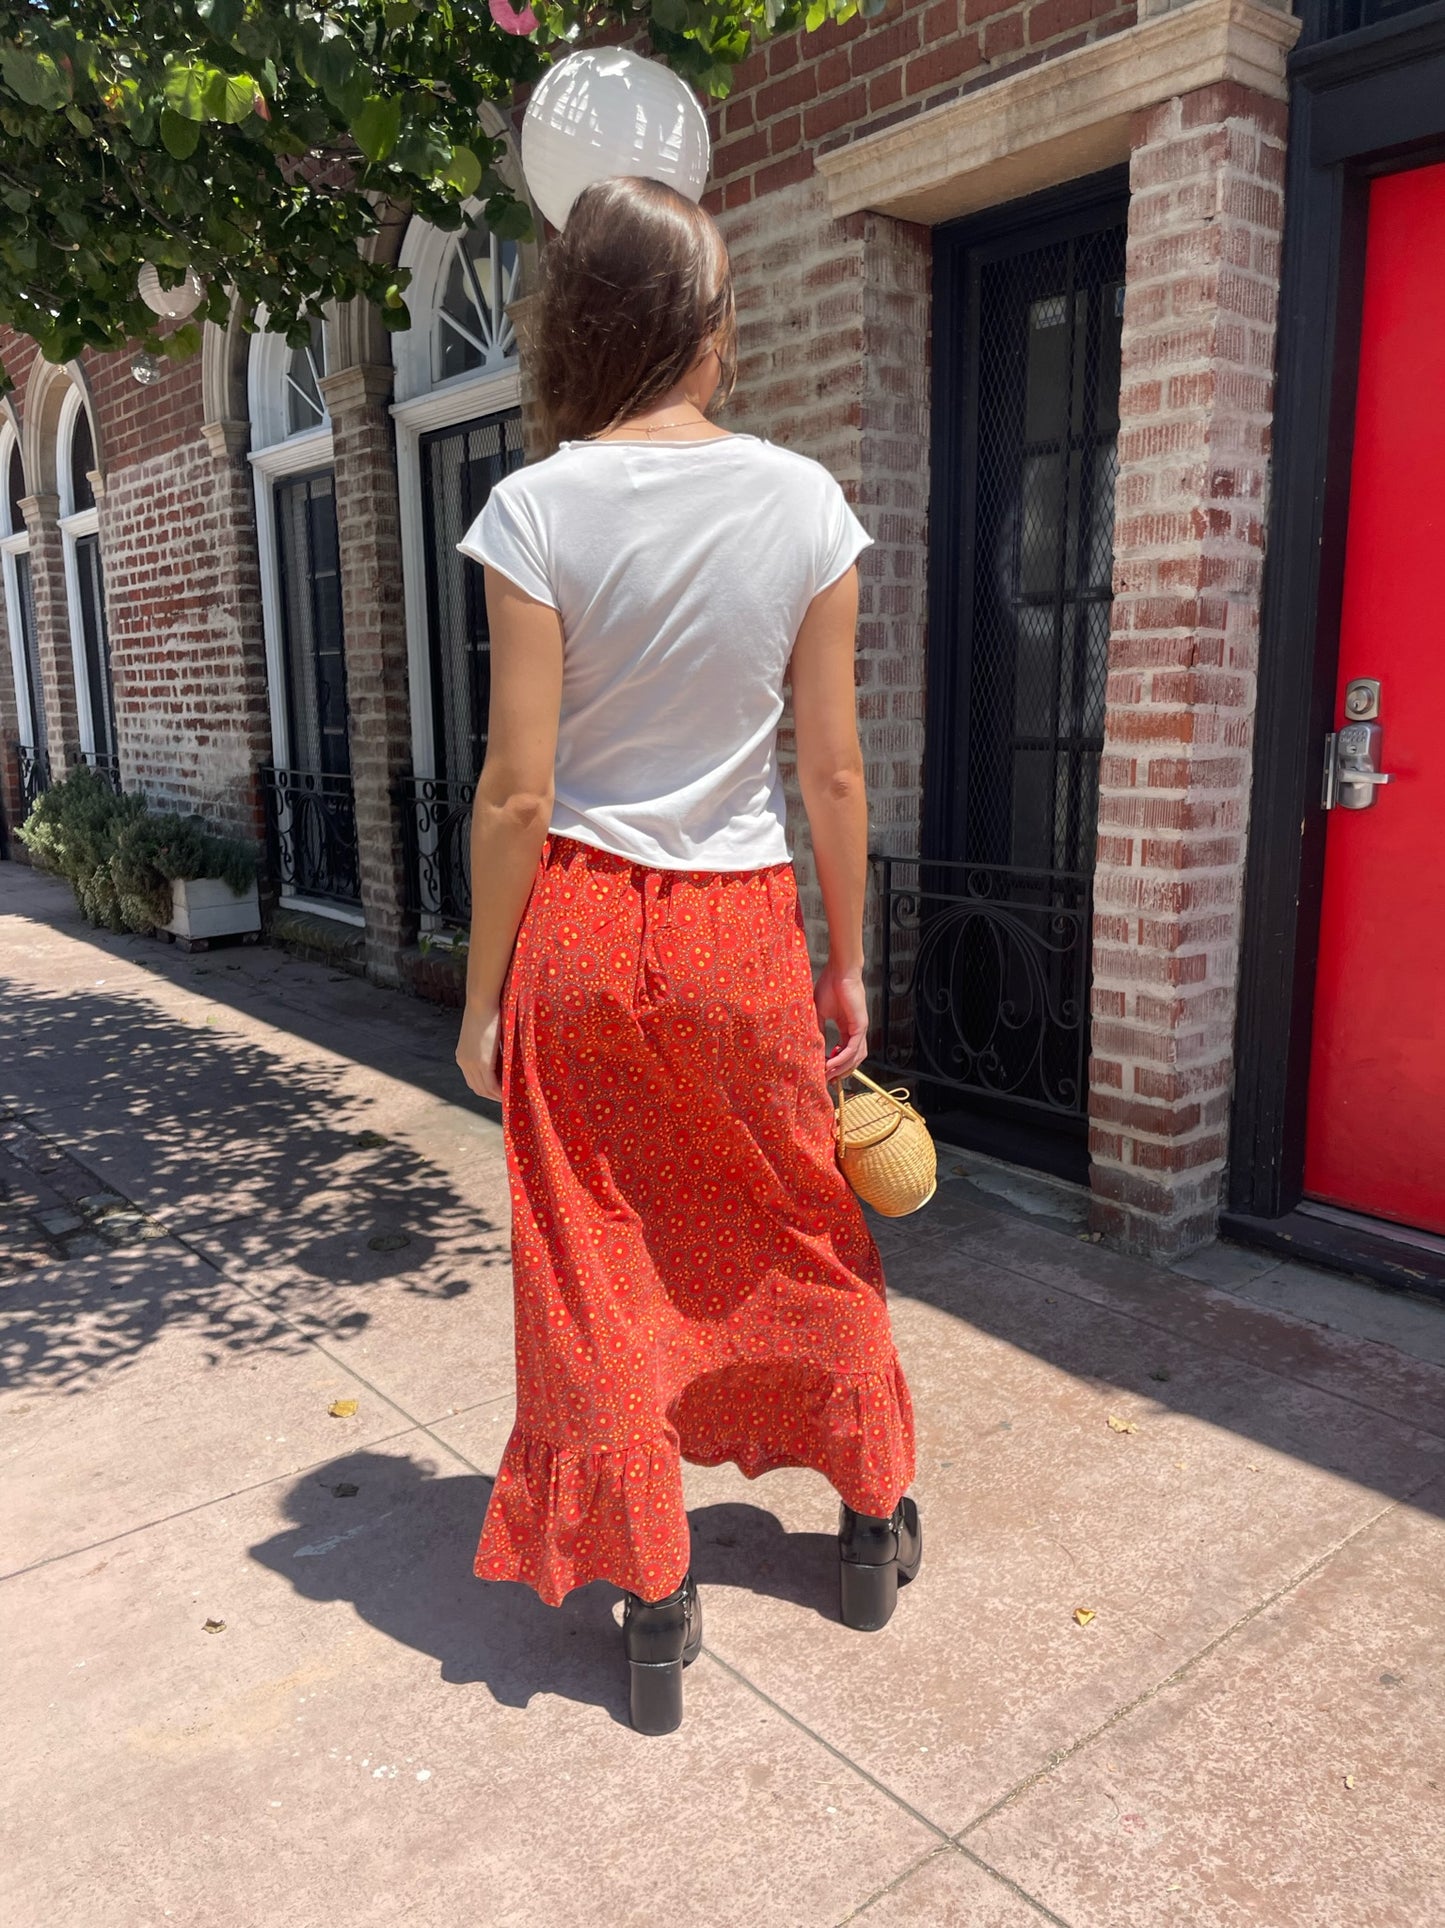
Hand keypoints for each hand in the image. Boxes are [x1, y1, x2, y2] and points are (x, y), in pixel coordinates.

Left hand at [456, 1003, 502, 1101]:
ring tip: (512, 1096)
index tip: (501, 1090)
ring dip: (497, 1096)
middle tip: (508, 1097)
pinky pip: (492, 1085)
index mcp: (462, 1056)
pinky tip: (511, 1092)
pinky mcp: (482, 1063)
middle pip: (477, 1088)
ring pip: (484, 1089)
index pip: (473, 1081)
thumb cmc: (487, 1012)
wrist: (481, 1002)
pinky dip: (501, 1092)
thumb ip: (490, 1048)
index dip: (486, 1089)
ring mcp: (472, 1064)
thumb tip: (504, 1055)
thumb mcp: (485, 1034)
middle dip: (492, 1096)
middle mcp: (464, 1062)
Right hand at [813, 960, 867, 1082]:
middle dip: (839, 1072)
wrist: (839, 972)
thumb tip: (810, 1046)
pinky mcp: (860, 1026)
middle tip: (826, 1080)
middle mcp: (855, 1031)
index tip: (822, 1071)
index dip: (834, 1064)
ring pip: (854, 1058)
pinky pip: (853, 1049)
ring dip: (842, 1069)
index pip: (843, 1052)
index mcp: (847, 1028)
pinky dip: (842, 1059)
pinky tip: (830, 1064)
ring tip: (827, 1075)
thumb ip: (817, 1030)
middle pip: (852, 1059)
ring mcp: (860, 1030)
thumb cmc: (829, 987)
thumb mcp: (819, 1013)